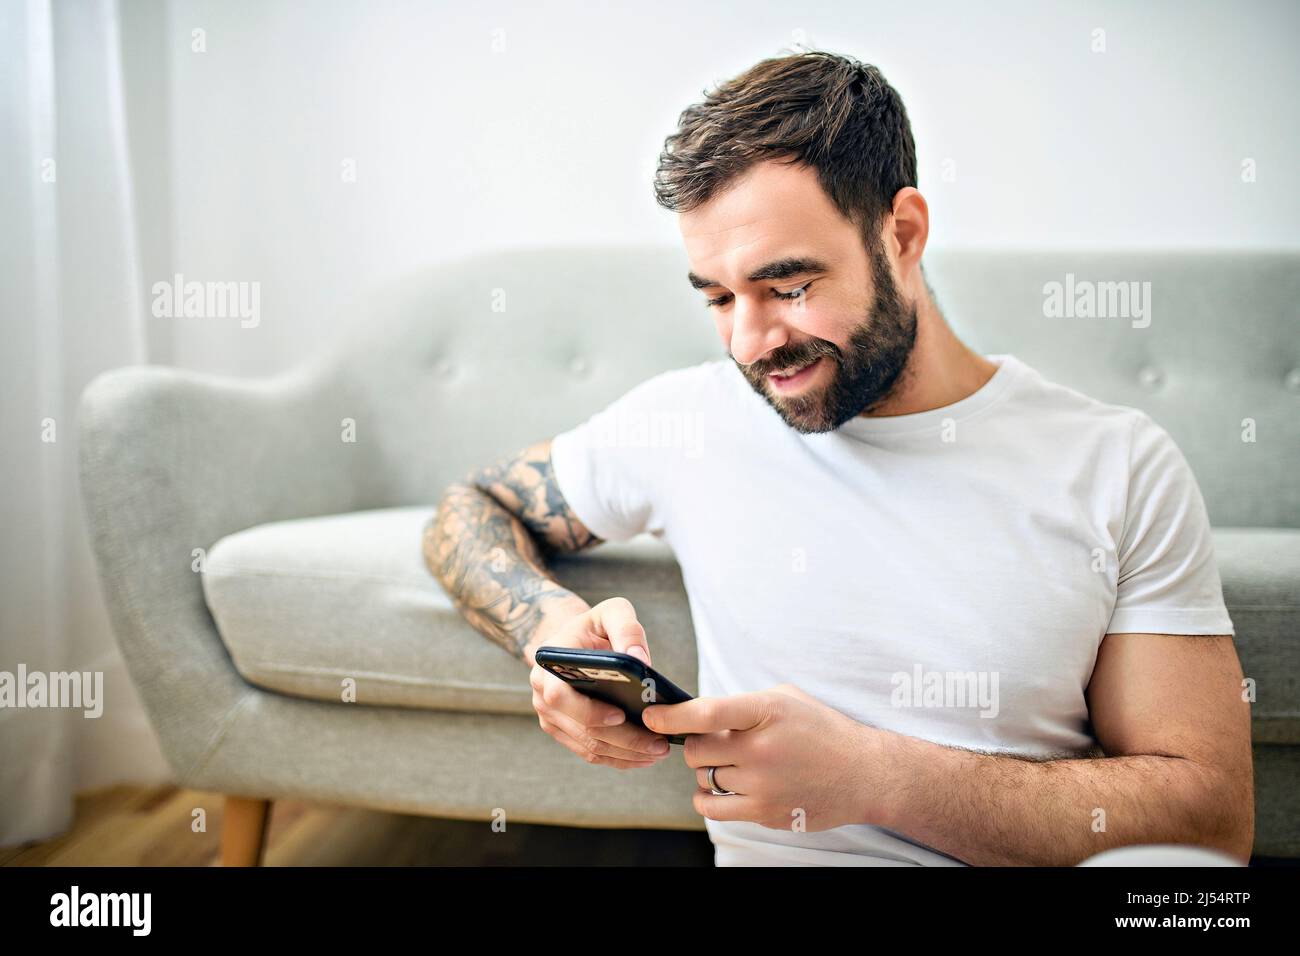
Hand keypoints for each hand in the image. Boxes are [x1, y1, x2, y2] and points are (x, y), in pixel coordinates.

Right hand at [526, 597, 672, 769]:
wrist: (573, 642)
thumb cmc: (594, 627)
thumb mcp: (610, 612)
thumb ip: (626, 628)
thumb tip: (640, 659)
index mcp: (548, 667)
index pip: (561, 697)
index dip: (589, 711)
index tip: (621, 716)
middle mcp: (543, 697)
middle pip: (583, 730)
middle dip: (624, 740)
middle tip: (659, 743)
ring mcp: (553, 720)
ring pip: (590, 747)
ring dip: (626, 754)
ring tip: (660, 751)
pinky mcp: (566, 733)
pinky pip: (591, 753)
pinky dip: (619, 759)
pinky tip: (645, 757)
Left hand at [642, 683, 889, 830]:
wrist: (863, 774)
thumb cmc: (822, 730)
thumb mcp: (786, 699)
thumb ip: (743, 704)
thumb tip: (699, 713)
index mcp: (767, 711)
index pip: (707, 712)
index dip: (672, 715)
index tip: (651, 716)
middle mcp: (762, 748)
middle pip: (697, 748)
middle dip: (695, 743)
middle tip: (711, 741)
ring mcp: (763, 784)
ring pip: (704, 777)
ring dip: (707, 770)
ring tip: (729, 763)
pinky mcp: (764, 813)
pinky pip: (713, 809)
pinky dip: (707, 798)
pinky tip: (720, 787)